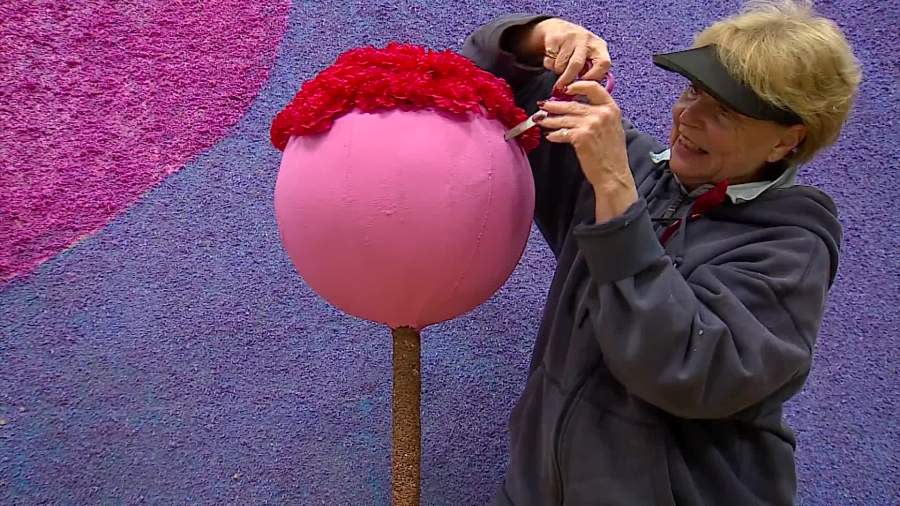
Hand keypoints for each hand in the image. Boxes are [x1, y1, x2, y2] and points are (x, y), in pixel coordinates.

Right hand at [532, 18, 610, 89]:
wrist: (559, 29)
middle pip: (576, 65)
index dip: (593, 77)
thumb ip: (591, 73)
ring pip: (561, 64)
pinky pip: (550, 60)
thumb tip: (584, 93)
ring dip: (558, 72)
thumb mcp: (590, 59)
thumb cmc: (578, 51)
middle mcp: (586, 39)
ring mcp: (570, 37)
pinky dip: (549, 65)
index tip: (584, 85)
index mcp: (599, 46)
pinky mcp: (554, 38)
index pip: (603, 64)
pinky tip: (553, 59)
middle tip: (563, 90)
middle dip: (568, 80)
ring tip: (560, 69)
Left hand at [535, 80, 637, 220]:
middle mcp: (602, 113)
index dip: (577, 85)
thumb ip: (600, 114)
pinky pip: (562, 132)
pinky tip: (549, 136)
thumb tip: (579, 107)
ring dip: (549, 119)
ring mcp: (591, 124)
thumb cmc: (612, 154)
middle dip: (555, 105)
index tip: (566, 89)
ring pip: (564, 118)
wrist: (613, 174)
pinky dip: (554, 134)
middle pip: (573, 104)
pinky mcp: (581, 137)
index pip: (593, 87)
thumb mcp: (613, 127)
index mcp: (611, 108)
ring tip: (540, 119)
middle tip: (543, 105)